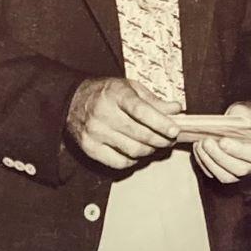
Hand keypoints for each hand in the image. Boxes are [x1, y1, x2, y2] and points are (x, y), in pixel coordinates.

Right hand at [65, 77, 180, 169]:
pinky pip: (120, 162)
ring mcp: (95, 133)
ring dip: (150, 150)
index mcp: (116, 94)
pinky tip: (137, 151)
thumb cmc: (108, 93)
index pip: (141, 111)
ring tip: (155, 144)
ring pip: (133, 150)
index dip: (160, 122)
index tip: (175, 130)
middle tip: (170, 139)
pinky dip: (134, 160)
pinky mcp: (90, 148)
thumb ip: (154, 100)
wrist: (73, 100)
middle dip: (161, 139)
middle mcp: (103, 114)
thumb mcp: (131, 88)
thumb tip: (177, 109)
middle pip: (140, 134)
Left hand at [191, 102, 250, 182]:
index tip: (222, 140)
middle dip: (220, 156)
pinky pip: (216, 175)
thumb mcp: (247, 111)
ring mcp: (243, 173)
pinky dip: (205, 163)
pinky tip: (198, 149)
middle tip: (207, 142)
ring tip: (200, 144)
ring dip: (210, 161)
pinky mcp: (229, 175)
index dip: (239, 150)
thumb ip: (239, 116)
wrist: (247, 126)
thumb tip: (224, 124)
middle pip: (240, 169)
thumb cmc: (248, 118)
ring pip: (226, 176)